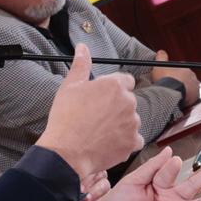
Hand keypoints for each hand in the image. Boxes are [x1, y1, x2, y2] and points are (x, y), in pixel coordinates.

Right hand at [36, 44, 142, 176]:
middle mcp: (128, 102)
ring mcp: (132, 123)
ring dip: (121, 123)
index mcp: (114, 85)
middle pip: (128, 101)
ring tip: (101, 131)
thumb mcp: (70, 86)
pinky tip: (110, 142)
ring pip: (131, 120)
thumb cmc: (66, 119)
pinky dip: (126, 141)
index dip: (114, 89)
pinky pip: (135, 139)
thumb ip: (81, 65)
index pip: (126, 80)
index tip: (103, 97)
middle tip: (98, 116)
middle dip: (117, 107)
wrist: (67, 152)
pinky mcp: (132, 142)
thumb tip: (82, 48)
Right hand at [151, 49, 200, 107]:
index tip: (170, 78)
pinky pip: (193, 96)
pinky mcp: (196, 95)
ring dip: (185, 90)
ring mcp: (195, 86)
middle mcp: (192, 76)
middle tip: (173, 87)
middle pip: (187, 78)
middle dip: (181, 82)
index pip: (182, 69)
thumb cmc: (165, 79)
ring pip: (191, 87)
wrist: (170, 92)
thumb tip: (161, 52)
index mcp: (185, 68)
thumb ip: (161, 57)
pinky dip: (188, 98)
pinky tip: (181, 99)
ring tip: (176, 94)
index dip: (176, 74)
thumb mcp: (160, 65)